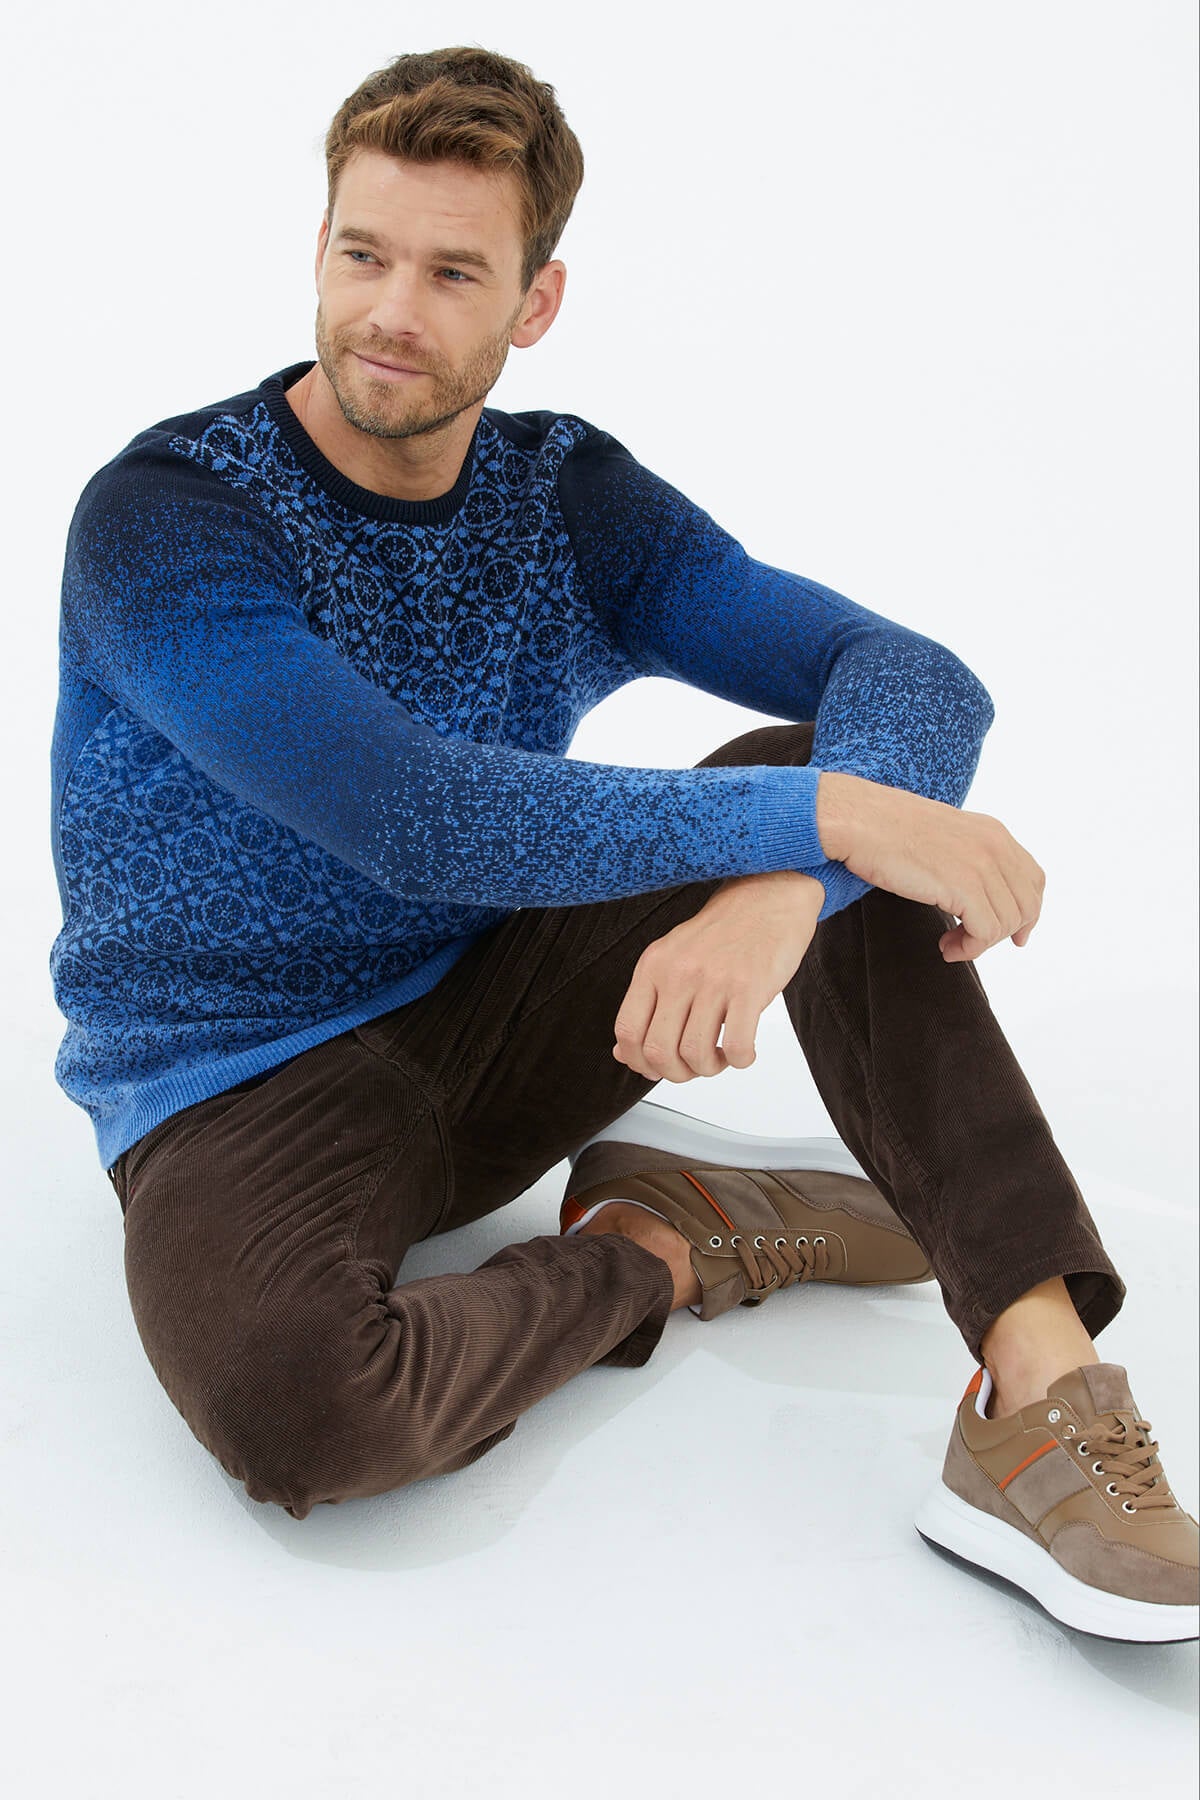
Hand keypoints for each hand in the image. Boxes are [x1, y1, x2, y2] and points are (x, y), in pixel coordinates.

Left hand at [612, 870, 825, 1081]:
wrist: (768, 898)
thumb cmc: (723, 933)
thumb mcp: (673, 959)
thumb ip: (649, 1003)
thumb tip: (625, 1053)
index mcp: (653, 966)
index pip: (627, 1030)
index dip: (639, 1062)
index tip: (657, 1067)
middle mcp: (678, 972)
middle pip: (659, 1050)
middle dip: (677, 1073)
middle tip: (695, 1066)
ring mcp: (713, 980)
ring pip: (696, 1053)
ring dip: (710, 1068)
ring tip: (721, 1057)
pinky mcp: (749, 987)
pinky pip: (737, 1046)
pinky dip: (740, 1060)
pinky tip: (744, 1050)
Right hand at [817, 771, 1045, 961]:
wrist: (861, 821)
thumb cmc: (886, 829)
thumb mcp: (943, 836)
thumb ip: (968, 857)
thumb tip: (975, 893)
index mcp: (993, 832)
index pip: (1033, 880)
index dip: (1028, 912)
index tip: (1014, 935)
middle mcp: (995, 847)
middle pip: (1026, 905)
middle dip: (1005, 933)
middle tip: (973, 942)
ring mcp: (981, 865)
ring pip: (1007, 923)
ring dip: (981, 944)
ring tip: (951, 944)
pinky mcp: (964, 886)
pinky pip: (985, 933)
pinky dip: (969, 949)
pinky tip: (946, 948)